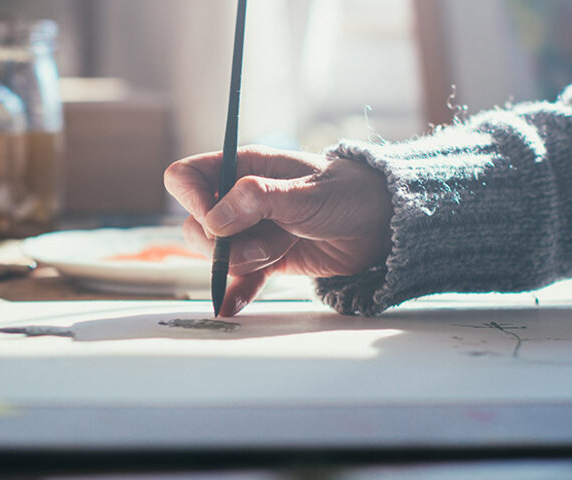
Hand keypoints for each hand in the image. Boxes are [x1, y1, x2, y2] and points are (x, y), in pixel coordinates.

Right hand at [163, 145, 391, 315]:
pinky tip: (232, 307)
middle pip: (194, 224)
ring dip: (240, 262)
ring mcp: (253, 230)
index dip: (190, 200)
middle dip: (220, 243)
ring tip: (278, 253)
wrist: (384, 223)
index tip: (214, 221)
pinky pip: (239, 278)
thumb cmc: (350, 193)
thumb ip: (257, 200)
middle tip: (260, 245)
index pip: (187, 177)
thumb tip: (214, 219)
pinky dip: (235, 292)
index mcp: (244, 168)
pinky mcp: (268, 259)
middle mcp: (241, 198)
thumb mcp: (305, 193)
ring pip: (216, 254)